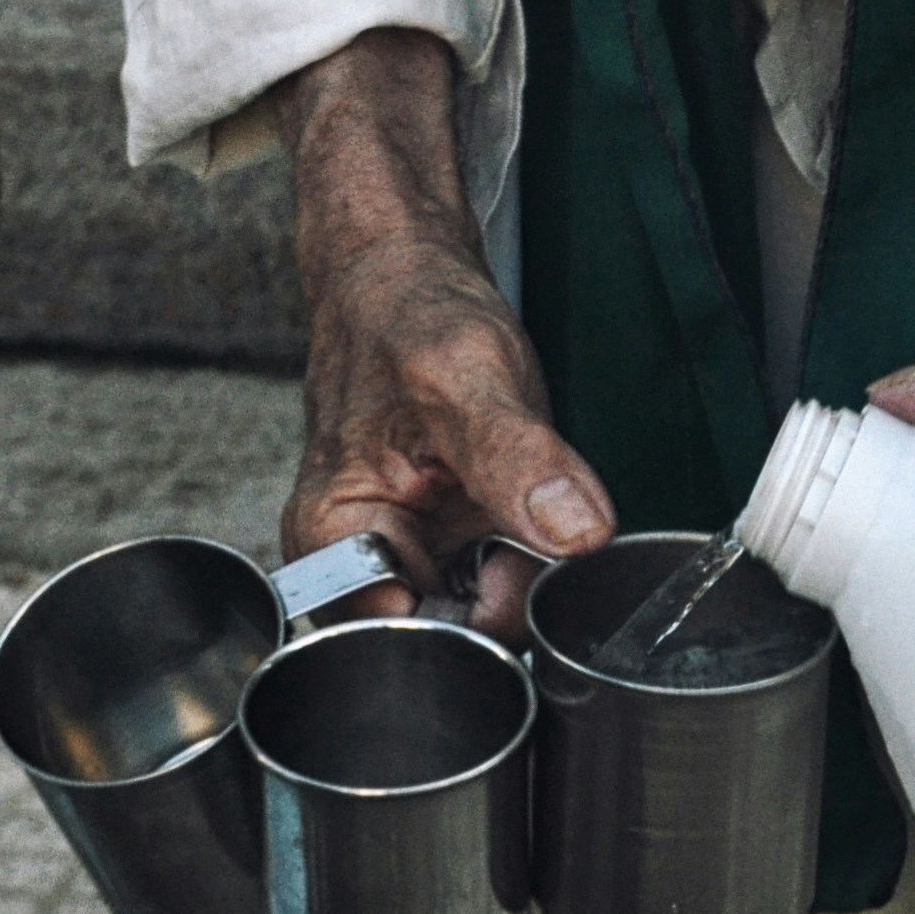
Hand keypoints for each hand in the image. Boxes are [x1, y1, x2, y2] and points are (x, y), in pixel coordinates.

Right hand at [274, 27, 613, 634]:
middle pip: (450, 643)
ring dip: (529, 579)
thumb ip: (516, 458)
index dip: (474, 631)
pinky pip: (504, 579)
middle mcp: (364, 561)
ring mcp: (412, 552)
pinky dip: (534, 557)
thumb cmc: (407, 309)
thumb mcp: (466, 373)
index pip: (402, 647)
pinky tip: (537, 514)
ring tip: (530, 511)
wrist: (408, 266)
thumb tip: (578, 536)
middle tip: (534, 536)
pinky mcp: (451, 538)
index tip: (520, 579)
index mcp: (335, 540)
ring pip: (487, 616)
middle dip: (510, 607)